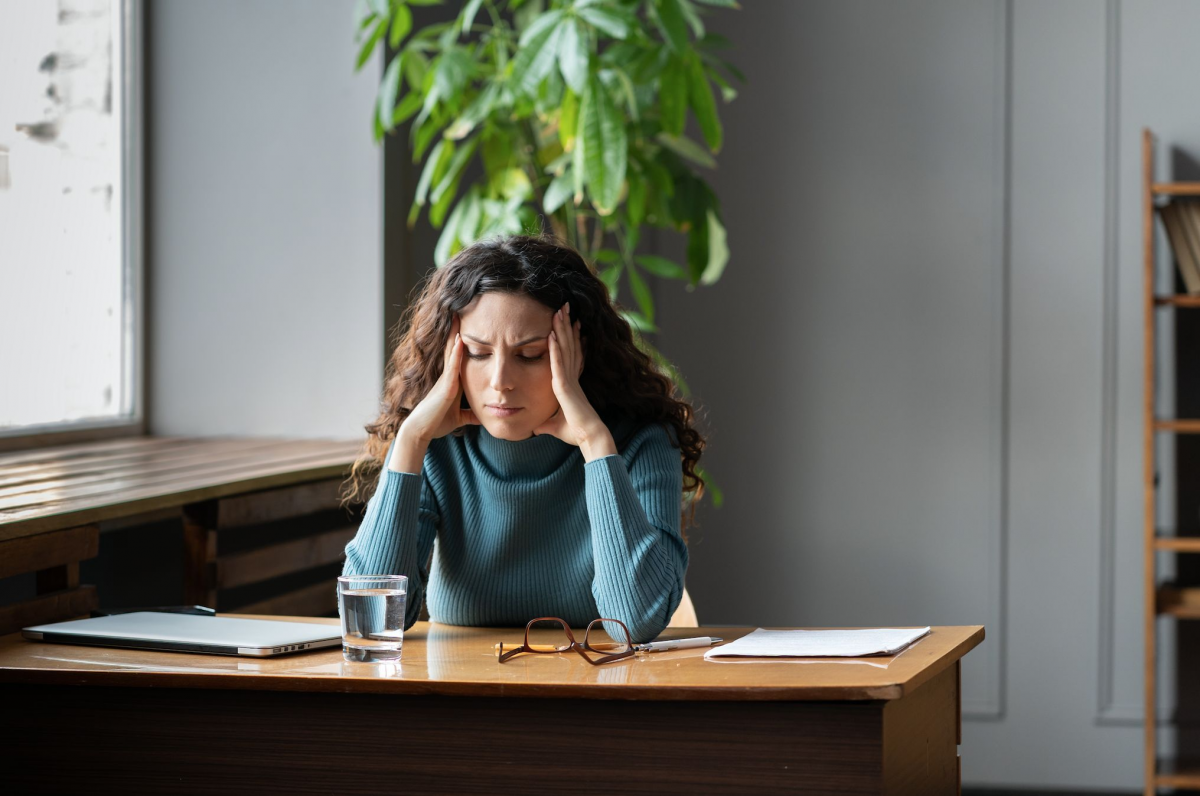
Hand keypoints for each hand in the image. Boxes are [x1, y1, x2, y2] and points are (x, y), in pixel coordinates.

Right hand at [392, 315, 479, 469]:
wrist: (422, 431)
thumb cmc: (437, 423)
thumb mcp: (459, 417)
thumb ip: (470, 414)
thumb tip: (484, 416)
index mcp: (452, 381)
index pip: (459, 356)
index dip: (462, 340)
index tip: (470, 324)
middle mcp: (448, 376)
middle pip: (453, 348)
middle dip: (458, 330)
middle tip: (461, 309)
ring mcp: (446, 380)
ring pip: (451, 352)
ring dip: (456, 334)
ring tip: (459, 314)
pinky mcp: (445, 388)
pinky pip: (452, 367)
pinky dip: (456, 353)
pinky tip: (460, 340)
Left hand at [532, 302, 616, 460]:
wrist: (589, 437)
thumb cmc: (576, 432)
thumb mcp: (555, 425)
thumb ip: (546, 422)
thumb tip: (536, 426)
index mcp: (570, 382)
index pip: (569, 354)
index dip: (569, 337)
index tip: (568, 322)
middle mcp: (571, 376)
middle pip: (568, 345)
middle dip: (565, 325)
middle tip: (563, 306)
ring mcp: (568, 379)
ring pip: (565, 349)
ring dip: (561, 329)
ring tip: (559, 310)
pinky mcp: (564, 386)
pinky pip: (558, 363)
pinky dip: (556, 348)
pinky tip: (552, 334)